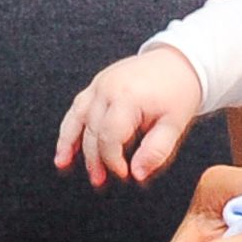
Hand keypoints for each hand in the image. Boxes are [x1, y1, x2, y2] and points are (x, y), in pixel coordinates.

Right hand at [55, 49, 204, 184]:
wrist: (178, 62)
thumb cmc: (178, 92)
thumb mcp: (174, 125)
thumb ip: (156, 152)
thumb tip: (137, 174)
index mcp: (128, 98)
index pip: (110, 138)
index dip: (113, 161)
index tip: (124, 174)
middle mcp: (108, 88)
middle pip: (92, 131)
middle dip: (94, 159)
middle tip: (99, 180)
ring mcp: (100, 83)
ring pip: (77, 117)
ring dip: (69, 143)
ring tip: (63, 164)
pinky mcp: (97, 83)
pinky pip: (78, 106)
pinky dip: (69, 126)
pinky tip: (65, 144)